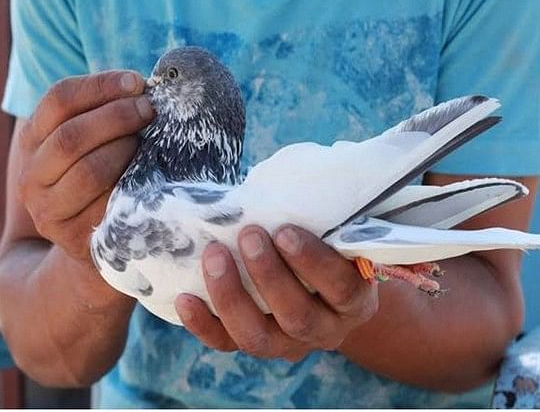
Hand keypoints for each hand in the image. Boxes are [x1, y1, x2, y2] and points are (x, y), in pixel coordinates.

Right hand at [17, 71, 154, 262]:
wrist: (87, 237)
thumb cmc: (101, 175)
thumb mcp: (91, 143)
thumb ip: (103, 115)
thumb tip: (141, 86)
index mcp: (34, 141)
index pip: (59, 100)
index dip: (99, 85)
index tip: (136, 81)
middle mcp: (32, 176)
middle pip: (71, 136)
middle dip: (117, 117)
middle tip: (150, 110)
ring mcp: (48, 211)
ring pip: (89, 172)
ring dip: (125, 151)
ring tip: (146, 143)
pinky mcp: (73, 239)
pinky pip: (106, 207)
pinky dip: (131, 187)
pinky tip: (148, 177)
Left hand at [175, 225, 378, 361]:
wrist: (323, 295)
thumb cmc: (325, 251)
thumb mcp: (335, 239)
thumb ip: (320, 224)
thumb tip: (276, 194)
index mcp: (353, 302)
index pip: (341, 288)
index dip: (314, 262)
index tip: (286, 231)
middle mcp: (325, 330)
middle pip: (297, 316)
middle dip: (268, 276)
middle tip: (249, 235)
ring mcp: (287, 345)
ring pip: (258, 338)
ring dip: (232, 296)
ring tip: (214, 255)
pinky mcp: (255, 346)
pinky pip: (225, 344)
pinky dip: (203, 324)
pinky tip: (185, 298)